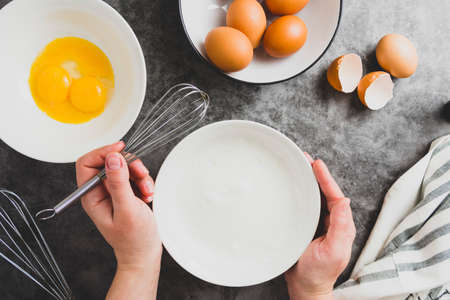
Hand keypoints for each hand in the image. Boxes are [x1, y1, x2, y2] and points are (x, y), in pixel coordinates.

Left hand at [76, 142, 161, 298]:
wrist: (145, 252)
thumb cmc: (133, 238)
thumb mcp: (127, 209)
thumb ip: (119, 183)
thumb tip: (112, 158)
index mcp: (92, 196)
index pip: (88, 163)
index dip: (103, 153)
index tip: (120, 149)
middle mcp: (100, 191)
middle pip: (110, 162)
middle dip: (129, 166)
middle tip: (141, 175)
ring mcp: (114, 191)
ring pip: (125, 167)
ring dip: (140, 176)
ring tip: (147, 192)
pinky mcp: (126, 192)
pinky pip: (135, 176)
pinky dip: (145, 182)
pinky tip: (148, 196)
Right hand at [285, 153, 355, 299]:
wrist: (305, 287)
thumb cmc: (318, 272)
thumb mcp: (334, 249)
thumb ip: (341, 226)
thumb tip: (344, 200)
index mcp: (341, 224)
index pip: (335, 195)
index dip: (326, 178)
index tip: (316, 164)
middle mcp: (331, 221)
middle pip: (325, 192)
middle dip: (316, 174)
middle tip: (305, 159)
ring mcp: (318, 224)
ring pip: (314, 197)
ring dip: (307, 181)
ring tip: (299, 167)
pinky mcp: (306, 227)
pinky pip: (304, 206)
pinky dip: (300, 194)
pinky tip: (292, 187)